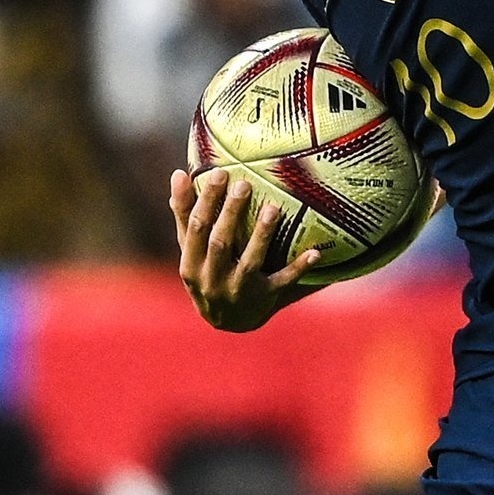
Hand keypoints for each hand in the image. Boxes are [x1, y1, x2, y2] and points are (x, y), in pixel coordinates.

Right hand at [170, 168, 321, 331]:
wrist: (226, 322)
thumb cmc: (206, 273)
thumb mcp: (191, 249)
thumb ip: (184, 214)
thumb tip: (178, 174)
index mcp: (191, 264)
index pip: (197, 228)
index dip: (207, 201)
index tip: (220, 173)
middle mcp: (212, 279)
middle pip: (221, 242)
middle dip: (231, 213)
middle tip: (245, 183)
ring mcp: (239, 291)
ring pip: (251, 261)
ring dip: (262, 235)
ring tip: (273, 209)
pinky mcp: (265, 298)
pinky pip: (283, 282)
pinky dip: (299, 268)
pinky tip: (315, 253)